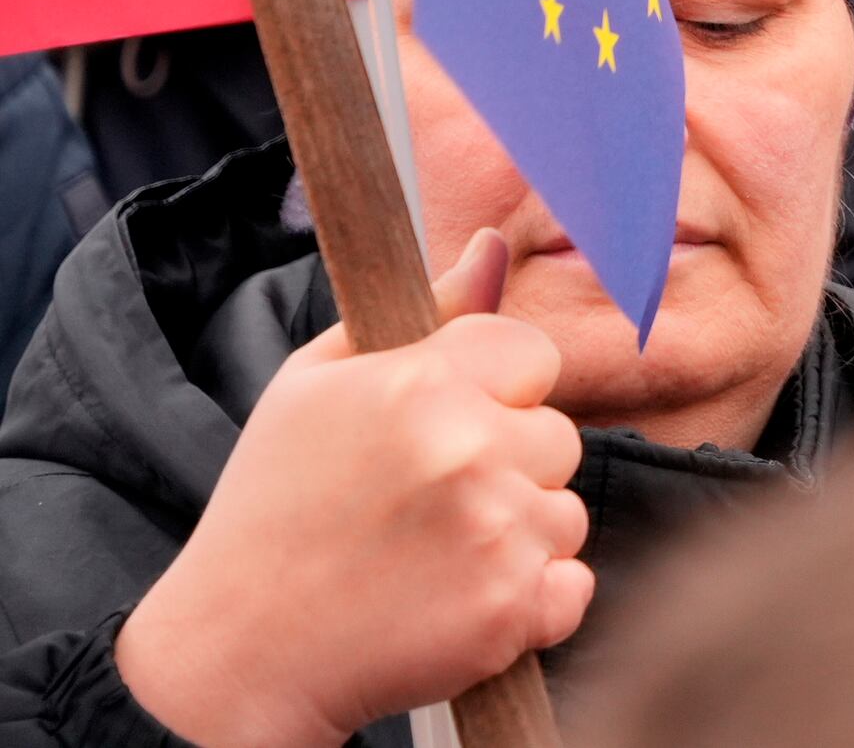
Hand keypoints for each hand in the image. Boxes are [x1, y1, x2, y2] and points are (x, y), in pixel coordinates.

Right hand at [114, 231, 589, 747]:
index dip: (493, 397)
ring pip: (564, 514)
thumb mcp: (315, 387)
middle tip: (423, 508)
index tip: (445, 433)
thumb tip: (494, 245)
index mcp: (421, 385)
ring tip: (428, 560)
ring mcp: (496, 534)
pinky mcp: (510, 612)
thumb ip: (422, 310)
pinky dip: (528, 605)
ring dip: (517, 538)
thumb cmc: (272, 513)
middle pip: (558, 437)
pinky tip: (454, 605)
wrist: (233, 657)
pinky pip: (571, 589)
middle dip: (507, 468)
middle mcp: (469, 451)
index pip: (533, 356)